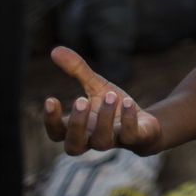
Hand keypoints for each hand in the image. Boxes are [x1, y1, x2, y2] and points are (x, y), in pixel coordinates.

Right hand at [43, 46, 161, 155]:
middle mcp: (92, 139)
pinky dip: (128, 119)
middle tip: (81, 100)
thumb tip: (55, 50)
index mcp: (79, 128)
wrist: (144, 124)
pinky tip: (127, 102)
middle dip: (76, 124)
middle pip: (74, 146)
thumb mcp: (95, 86)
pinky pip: (129, 136)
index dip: (51, 121)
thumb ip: (77, 71)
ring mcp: (113, 141)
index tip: (50, 99)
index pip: (56, 133)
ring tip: (110, 95)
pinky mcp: (135, 139)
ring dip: (104, 119)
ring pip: (102, 142)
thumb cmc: (112, 107)